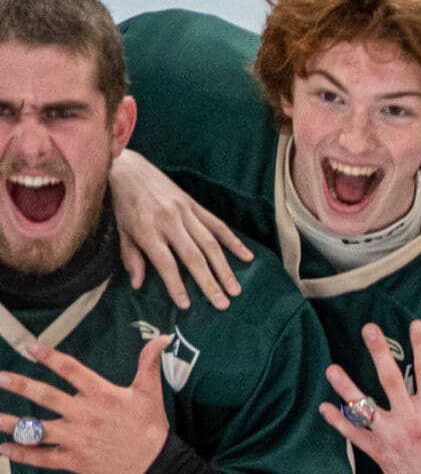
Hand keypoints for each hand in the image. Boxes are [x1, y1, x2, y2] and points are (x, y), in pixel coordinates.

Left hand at [0, 335, 173, 473]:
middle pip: (45, 396)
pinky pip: (42, 457)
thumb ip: (149, 363)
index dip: (50, 357)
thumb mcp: (151, 393)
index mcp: (102, 395)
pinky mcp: (75, 460)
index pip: (71, 370)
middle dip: (19, 385)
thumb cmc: (151, 428)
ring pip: (36, 429)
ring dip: (9, 423)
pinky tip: (3, 448)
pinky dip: (21, 454)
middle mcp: (85, 415)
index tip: (30, 346)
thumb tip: (163, 337)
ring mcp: (77, 439)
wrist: (157, 466)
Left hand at [111, 148, 250, 308]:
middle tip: (222, 303)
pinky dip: (233, 241)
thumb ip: (131, 257)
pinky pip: (217, 224)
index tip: (186, 305)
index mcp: (147, 229)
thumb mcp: (120, 230)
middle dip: (209, 282)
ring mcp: (184, 212)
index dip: (176, 284)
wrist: (128, 168)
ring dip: (224, 268)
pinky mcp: (194, 204)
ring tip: (235, 289)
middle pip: (193, 256)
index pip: (165, 262)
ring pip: (210, 243)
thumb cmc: (121, 203)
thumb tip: (138, 284)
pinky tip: (247, 256)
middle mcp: (169, 221)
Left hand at [321, 320, 420, 473]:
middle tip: (369, 329)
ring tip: (332, 368)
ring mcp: (393, 438)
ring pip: (365, 408)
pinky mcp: (380, 454)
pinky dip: (340, 423)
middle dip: (379, 352)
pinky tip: (326, 408)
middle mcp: (411, 422)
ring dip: (347, 387)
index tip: (415, 324)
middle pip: (390, 380)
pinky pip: (355, 436)